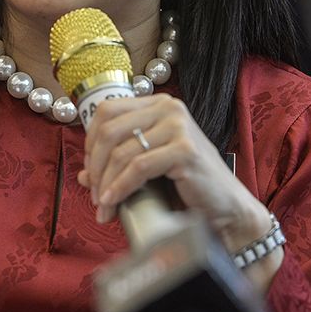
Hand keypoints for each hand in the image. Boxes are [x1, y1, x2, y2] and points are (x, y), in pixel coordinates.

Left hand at [78, 94, 281, 289]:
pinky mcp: (185, 150)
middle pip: (109, 130)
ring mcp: (178, 126)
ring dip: (106, 184)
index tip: (89, 171)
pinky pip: (138, 168)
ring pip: (122, 152)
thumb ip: (117, 164)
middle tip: (93, 194)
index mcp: (158, 104)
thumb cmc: (189, 185)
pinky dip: (120, 187)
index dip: (90, 142)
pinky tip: (113, 202)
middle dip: (95, 166)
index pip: (107, 111)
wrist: (228, 207)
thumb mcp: (149, 166)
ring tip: (103, 207)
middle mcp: (168, 107)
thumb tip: (82, 174)